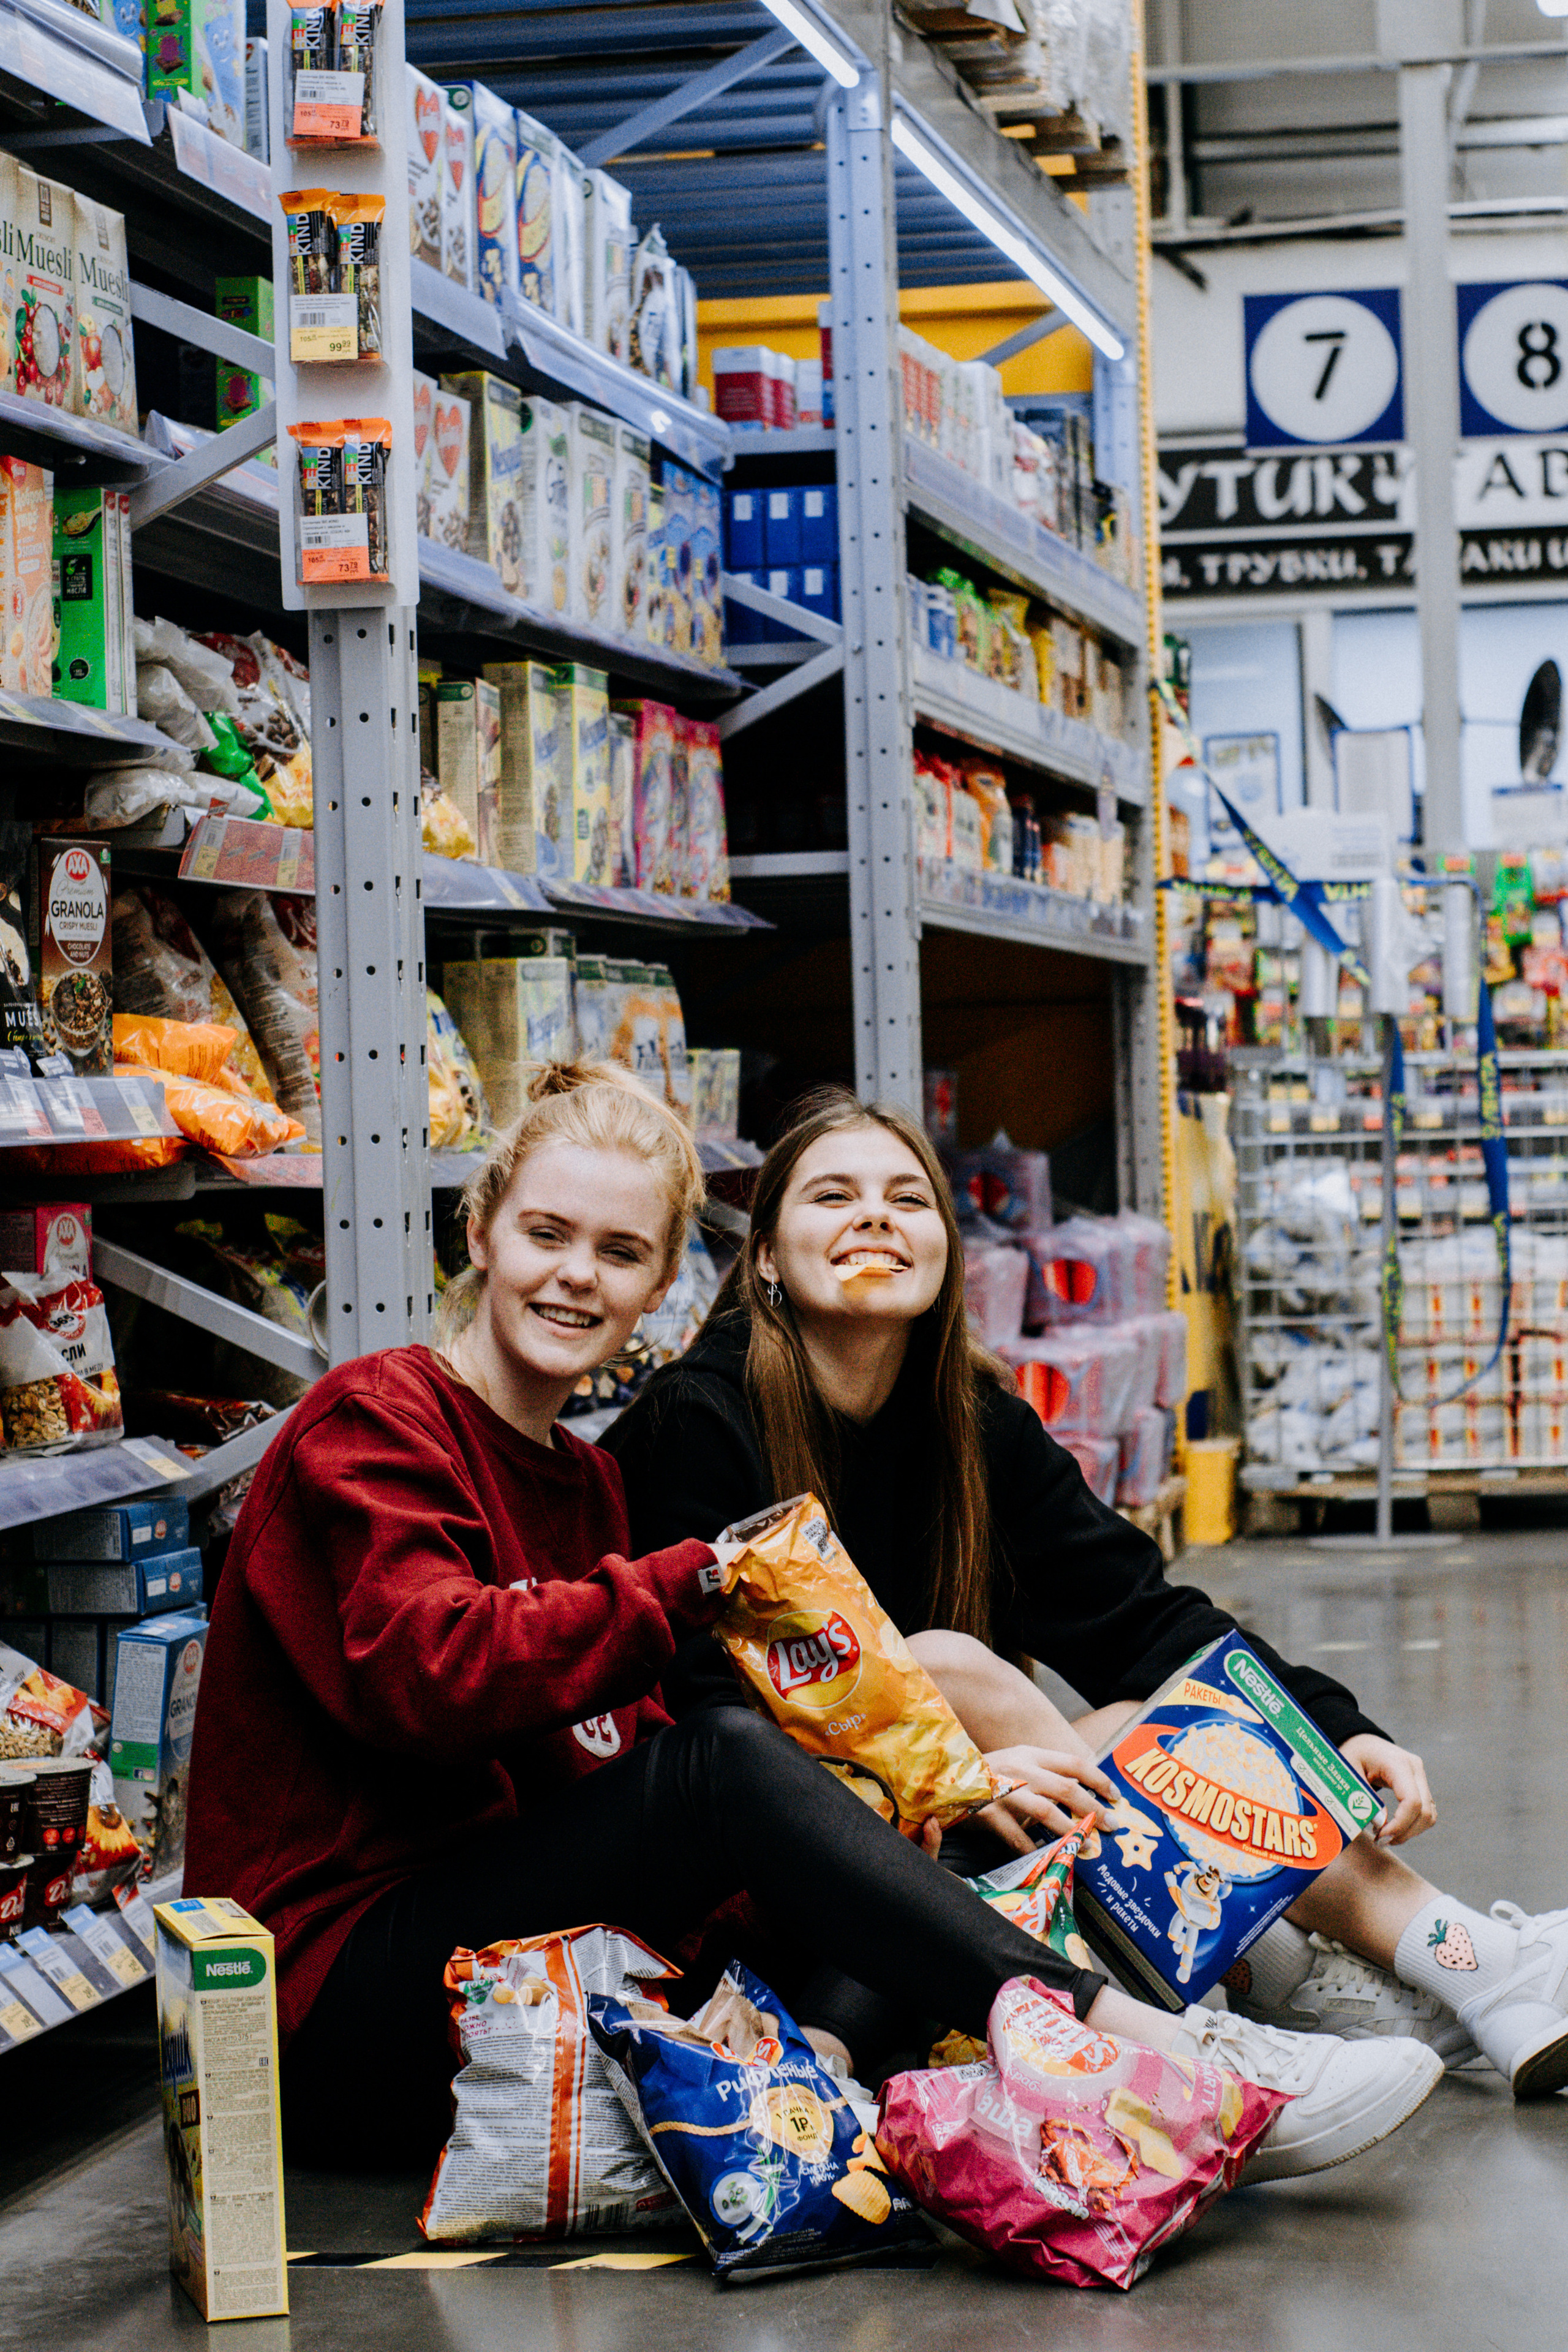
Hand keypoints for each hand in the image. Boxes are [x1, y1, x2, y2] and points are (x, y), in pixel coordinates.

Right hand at [977, 1745, 1118, 1855]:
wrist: (946, 1782)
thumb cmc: (989, 1777)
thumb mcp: (1018, 1766)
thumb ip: (1045, 1776)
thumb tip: (1083, 1795)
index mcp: (1031, 1755)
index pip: (1073, 1762)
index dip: (1098, 1779)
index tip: (1115, 1796)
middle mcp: (1020, 1770)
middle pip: (1065, 1788)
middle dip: (1093, 1809)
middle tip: (1111, 1825)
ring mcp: (1004, 1791)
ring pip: (1045, 1811)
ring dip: (1070, 1831)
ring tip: (1087, 1846)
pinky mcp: (988, 1814)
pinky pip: (1017, 1838)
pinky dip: (1035, 1850)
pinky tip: (1047, 1859)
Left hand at [1340, 1734, 1435, 1845]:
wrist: (1361, 1742)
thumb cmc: (1352, 1754)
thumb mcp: (1349, 1773)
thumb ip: (1362, 1797)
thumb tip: (1379, 1824)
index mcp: (1397, 1763)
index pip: (1412, 1801)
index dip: (1399, 1825)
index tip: (1380, 1837)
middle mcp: (1415, 1769)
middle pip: (1424, 1812)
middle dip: (1404, 1832)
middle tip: (1381, 1841)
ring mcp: (1420, 1777)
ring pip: (1429, 1815)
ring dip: (1410, 1832)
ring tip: (1385, 1836)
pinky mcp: (1420, 1785)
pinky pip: (1426, 1812)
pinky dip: (1413, 1825)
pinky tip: (1392, 1828)